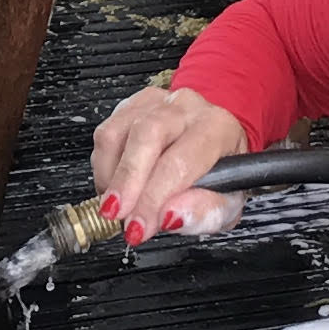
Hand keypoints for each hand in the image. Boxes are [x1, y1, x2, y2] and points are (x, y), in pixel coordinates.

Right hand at [90, 82, 249, 239]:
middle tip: (116, 214)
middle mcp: (187, 108)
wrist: (213, 151)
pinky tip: (113, 186)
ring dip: (110, 175)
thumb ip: (202, 213)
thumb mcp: (225, 206)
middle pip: (146, 134)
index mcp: (217, 130)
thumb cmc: (220, 178)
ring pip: (117, 132)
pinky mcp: (132, 105)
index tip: (139, 226)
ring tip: (114, 204)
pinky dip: (103, 166)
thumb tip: (169, 216)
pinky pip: (105, 132)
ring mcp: (157, 103)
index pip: (179, 161)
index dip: (153, 198)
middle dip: (126, 181)